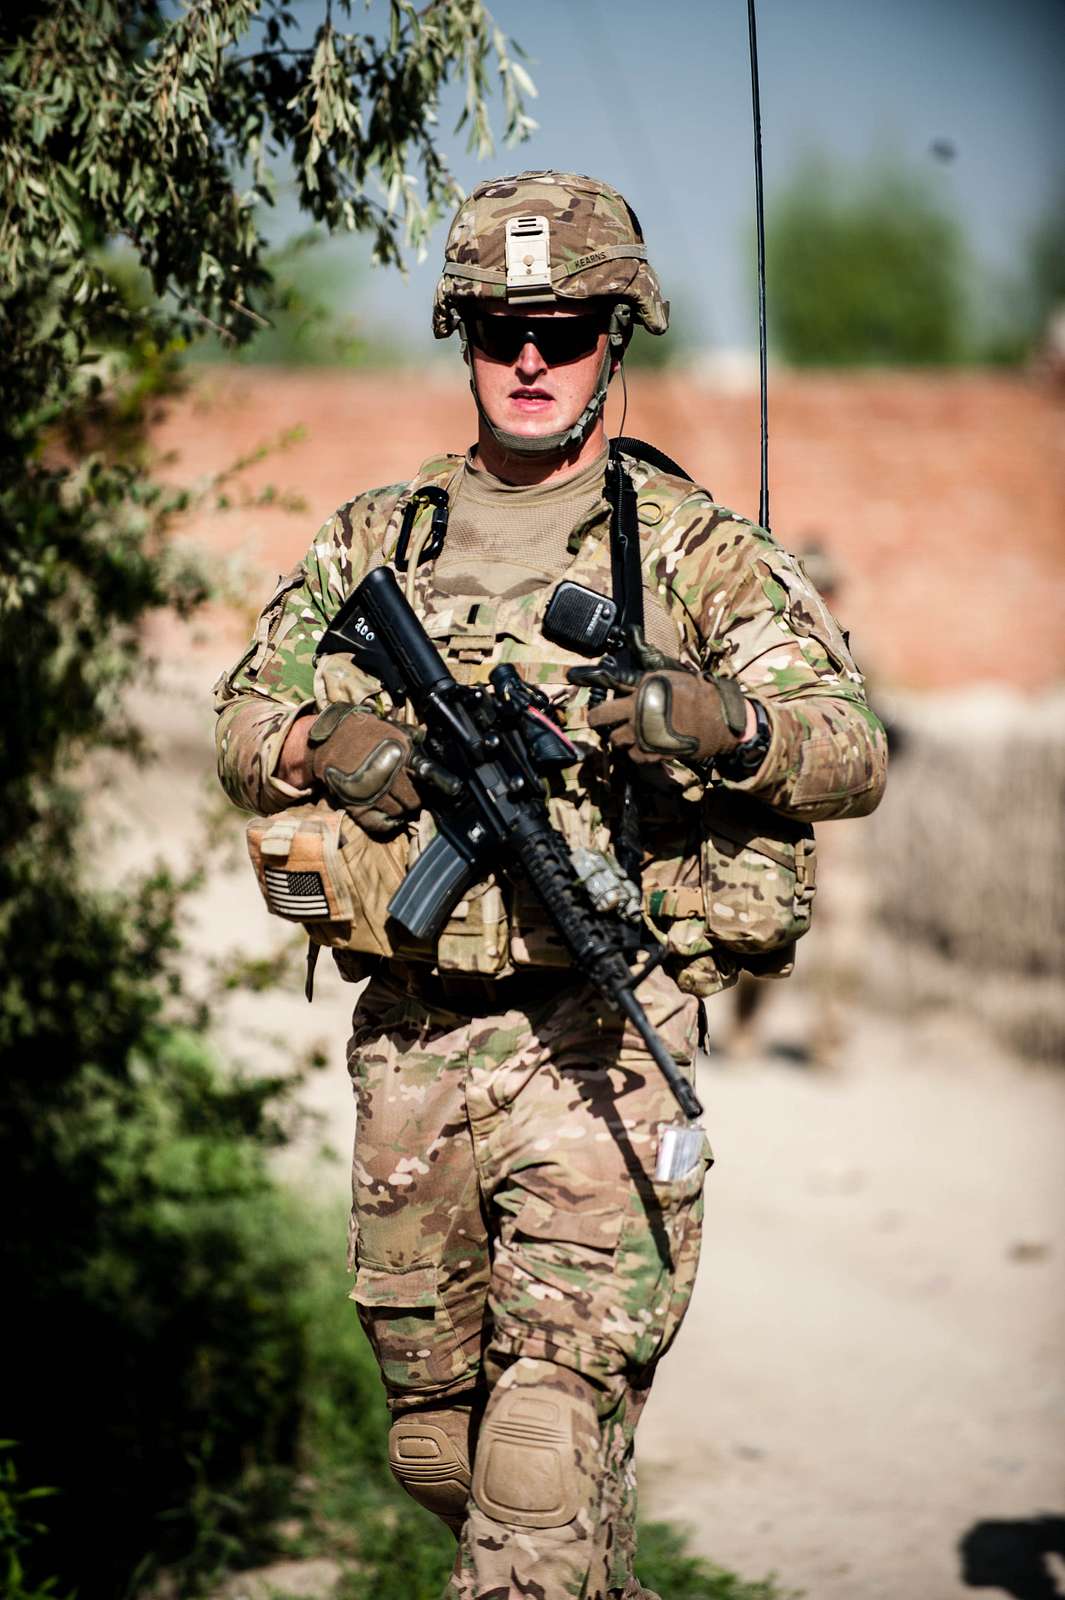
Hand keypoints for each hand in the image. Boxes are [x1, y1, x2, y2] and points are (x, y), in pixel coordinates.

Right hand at [306, 703, 421, 833]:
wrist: (330, 739)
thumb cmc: (363, 733)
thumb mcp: (391, 728)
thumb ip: (411, 738)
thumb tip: (427, 743)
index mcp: (400, 755)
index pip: (426, 778)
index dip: (432, 785)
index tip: (435, 788)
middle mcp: (388, 775)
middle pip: (413, 801)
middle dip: (413, 799)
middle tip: (410, 796)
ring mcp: (372, 792)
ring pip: (397, 812)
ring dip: (399, 810)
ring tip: (397, 803)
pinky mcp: (357, 804)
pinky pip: (378, 823)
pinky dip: (386, 823)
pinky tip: (388, 817)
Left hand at [569, 663, 749, 765]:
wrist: (719, 717)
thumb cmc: (696, 691)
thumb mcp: (668, 672)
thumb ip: (645, 663)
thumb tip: (629, 633)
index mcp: (639, 690)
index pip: (606, 680)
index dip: (585, 677)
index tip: (572, 676)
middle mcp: (636, 714)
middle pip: (600, 719)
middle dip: (599, 718)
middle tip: (604, 717)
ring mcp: (642, 736)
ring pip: (615, 740)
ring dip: (619, 736)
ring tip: (630, 730)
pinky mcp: (652, 753)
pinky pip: (632, 756)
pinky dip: (634, 752)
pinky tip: (642, 743)